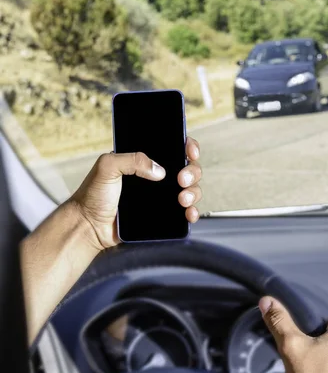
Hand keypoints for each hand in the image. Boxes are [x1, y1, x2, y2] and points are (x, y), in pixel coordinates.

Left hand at [71, 136, 201, 249]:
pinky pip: (184, 212)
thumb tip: (159, 171)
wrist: (88, 226)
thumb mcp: (107, 167)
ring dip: (194, 192)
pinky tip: (188, 214)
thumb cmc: (92, 195)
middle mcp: (155, 177)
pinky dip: (192, 212)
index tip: (189, 151)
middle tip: (181, 180)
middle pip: (188, 168)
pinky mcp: (162, 215)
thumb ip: (131, 159)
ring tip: (182, 199)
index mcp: (143, 160)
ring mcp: (160, 197)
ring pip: (190, 189)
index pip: (173, 147)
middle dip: (192, 172)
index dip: (187, 146)